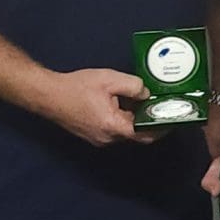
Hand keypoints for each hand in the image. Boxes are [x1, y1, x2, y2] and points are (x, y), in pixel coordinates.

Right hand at [33, 68, 152, 145]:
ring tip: (142, 103)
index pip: (146, 134)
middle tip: (160, 108)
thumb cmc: (76, 87)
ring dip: (135, 120)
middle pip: (136, 134)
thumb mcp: (110, 79)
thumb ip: (134, 86)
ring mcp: (99, 139)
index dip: (161, 128)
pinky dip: (122, 120)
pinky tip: (123, 105)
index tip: (172, 119)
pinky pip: (114, 130)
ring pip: (125, 132)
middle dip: (149, 122)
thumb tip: (146, 94)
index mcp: (113, 127)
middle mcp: (107, 138)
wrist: (48, 95)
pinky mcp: (92, 135)